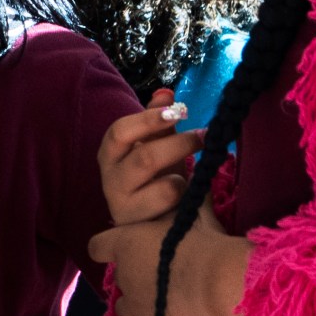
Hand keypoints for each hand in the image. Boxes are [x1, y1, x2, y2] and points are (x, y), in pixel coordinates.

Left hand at [87, 204, 249, 315]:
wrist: (215, 279)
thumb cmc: (202, 240)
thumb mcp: (195, 212)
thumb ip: (188, 197)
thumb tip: (194, 174)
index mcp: (123, 244)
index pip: (97, 246)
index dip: (108, 248)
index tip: (122, 248)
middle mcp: (122, 276)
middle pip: (119, 279)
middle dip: (135, 277)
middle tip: (162, 272)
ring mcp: (134, 306)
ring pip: (124, 310)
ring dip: (139, 306)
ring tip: (164, 302)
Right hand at [99, 90, 204, 227]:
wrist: (155, 223)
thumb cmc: (154, 180)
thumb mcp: (157, 146)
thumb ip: (159, 120)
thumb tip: (165, 91)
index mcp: (110, 154)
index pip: (119, 131)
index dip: (149, 119)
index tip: (180, 110)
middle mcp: (109, 178)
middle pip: (143, 156)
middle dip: (180, 143)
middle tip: (205, 135)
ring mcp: (121, 204)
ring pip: (160, 183)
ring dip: (182, 167)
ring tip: (196, 167)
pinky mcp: (137, 223)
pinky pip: (168, 198)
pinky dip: (183, 191)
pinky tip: (187, 195)